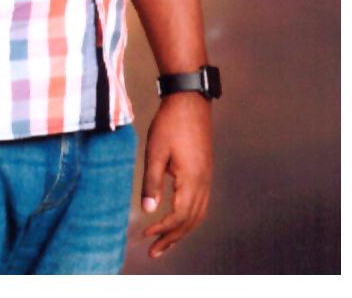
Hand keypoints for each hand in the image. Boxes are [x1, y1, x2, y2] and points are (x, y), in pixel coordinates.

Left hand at [140, 93, 211, 259]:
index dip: (162, 230)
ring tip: (165, 242)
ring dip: (182, 231)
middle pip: (191, 221)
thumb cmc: (170, 123)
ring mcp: (207, 177)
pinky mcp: (205, 171)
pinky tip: (178, 219)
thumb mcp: (155, 151)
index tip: (145, 236)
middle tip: (154, 252)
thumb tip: (148, 211)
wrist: (189, 100)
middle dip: (172, 238)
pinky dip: (190, 218)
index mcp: (192, 180)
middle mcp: (204, 183)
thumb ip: (152, 182)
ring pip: (199, 215)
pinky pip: (201, 203)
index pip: (179, 217)